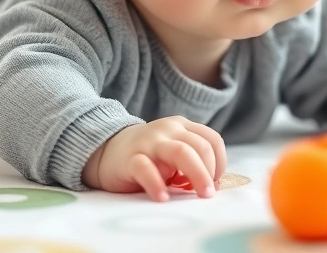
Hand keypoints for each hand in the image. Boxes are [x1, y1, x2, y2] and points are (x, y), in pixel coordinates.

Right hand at [83, 116, 226, 201]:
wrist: (107, 151)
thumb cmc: (148, 157)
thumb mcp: (173, 154)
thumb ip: (192, 164)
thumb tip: (214, 186)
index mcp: (182, 126)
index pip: (212, 139)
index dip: (220, 162)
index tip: (216, 182)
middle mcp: (168, 129)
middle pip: (200, 146)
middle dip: (211, 172)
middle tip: (210, 194)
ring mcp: (149, 142)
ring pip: (181, 152)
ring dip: (197, 174)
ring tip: (200, 195)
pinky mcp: (130, 158)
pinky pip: (147, 169)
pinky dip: (158, 184)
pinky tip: (163, 198)